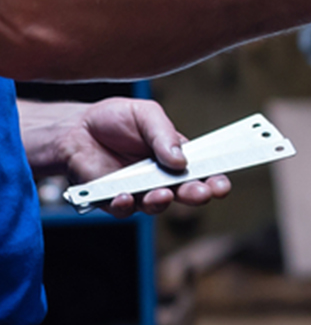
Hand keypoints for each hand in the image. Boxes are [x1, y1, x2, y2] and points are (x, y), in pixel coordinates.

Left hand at [52, 98, 230, 217]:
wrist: (76, 128)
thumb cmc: (115, 119)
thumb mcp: (146, 114)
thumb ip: (164, 134)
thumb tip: (179, 159)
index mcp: (175, 155)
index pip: (201, 170)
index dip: (214, 179)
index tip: (222, 185)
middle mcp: (160, 176)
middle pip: (184, 192)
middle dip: (196, 195)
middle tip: (201, 193)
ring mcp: (138, 190)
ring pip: (156, 205)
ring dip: (161, 202)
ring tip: (160, 193)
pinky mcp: (113, 200)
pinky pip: (124, 210)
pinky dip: (125, 206)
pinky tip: (124, 197)